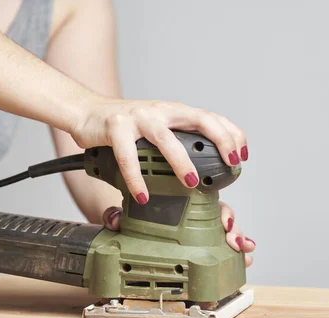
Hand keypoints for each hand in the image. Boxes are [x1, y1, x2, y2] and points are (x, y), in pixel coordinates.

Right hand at [69, 98, 247, 203]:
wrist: (87, 112)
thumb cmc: (126, 125)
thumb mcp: (158, 129)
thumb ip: (177, 142)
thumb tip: (202, 167)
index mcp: (175, 112)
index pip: (212, 118)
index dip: (231, 134)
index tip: (241, 156)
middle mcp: (161, 111)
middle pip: (200, 119)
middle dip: (221, 140)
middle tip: (230, 163)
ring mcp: (139, 118)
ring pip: (166, 139)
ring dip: (181, 161)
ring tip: (191, 182)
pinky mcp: (116, 127)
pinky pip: (128, 156)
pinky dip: (137, 178)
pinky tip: (143, 195)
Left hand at [102, 201, 254, 266]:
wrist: (126, 219)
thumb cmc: (132, 212)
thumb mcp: (123, 212)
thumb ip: (117, 215)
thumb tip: (114, 220)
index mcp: (180, 199)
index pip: (208, 203)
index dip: (221, 214)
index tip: (225, 224)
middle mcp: (194, 213)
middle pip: (222, 217)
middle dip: (234, 231)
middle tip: (234, 241)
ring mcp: (199, 228)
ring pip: (225, 232)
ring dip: (238, 241)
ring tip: (245, 252)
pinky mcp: (199, 243)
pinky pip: (220, 247)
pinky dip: (234, 254)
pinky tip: (244, 258)